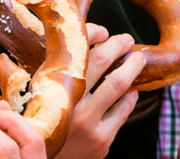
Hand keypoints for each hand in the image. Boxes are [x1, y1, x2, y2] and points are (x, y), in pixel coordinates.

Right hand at [52, 23, 144, 158]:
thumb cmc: (46, 119)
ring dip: (132, 68)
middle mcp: (68, 102)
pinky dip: (130, 96)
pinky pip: (123, 111)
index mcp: (51, 84)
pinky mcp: (101, 139)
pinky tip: (131, 91)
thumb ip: (59, 66)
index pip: (78, 49)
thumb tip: (91, 37)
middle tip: (127, 40)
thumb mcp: (42, 90)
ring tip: (138, 60)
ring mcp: (86, 122)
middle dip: (119, 45)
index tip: (105, 32)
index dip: (95, 33)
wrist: (43, 158)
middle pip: (101, 60)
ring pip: (118, 85)